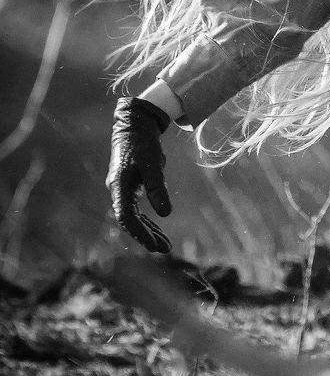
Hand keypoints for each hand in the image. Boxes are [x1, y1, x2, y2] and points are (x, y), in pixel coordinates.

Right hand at [106, 97, 173, 253]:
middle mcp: (118, 190)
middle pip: (130, 220)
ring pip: (133, 216)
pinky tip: (157, 227)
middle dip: (146, 236)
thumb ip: (158, 189)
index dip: (139, 232)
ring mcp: (122, 189)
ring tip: (164, 244)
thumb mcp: (153, 165)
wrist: (134, 126)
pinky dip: (147, 219)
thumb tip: (165, 214)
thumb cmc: (143, 144)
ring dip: (148, 230)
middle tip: (164, 249)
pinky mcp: (129, 186)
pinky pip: (136, 208)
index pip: (126, 217)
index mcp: (120, 186)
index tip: (153, 245)